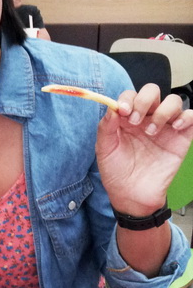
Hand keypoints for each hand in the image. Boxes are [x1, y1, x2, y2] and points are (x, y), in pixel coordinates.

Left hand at [96, 84, 192, 214]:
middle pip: (152, 92)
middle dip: (144, 100)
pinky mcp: (181, 138)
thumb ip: (106, 128)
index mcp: (126, 118)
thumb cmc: (116, 172)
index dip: (127, 99)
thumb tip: (112, 108)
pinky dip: (187, 117)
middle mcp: (146, 119)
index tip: (122, 112)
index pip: (130, 95)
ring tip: (152, 132)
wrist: (132, 195)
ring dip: (163, 111)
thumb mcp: (104, 150)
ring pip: (173, 101)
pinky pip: (191, 118)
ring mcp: (165, 127)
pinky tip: (175, 128)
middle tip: (135, 121)